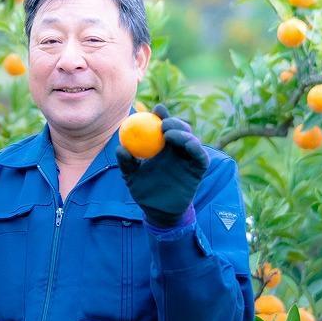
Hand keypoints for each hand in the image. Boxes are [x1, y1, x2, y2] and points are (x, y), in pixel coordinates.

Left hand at [115, 104, 208, 227]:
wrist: (157, 211)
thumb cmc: (143, 189)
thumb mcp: (130, 175)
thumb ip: (126, 162)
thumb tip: (120, 148)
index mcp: (161, 146)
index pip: (164, 126)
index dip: (162, 115)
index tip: (156, 109)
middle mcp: (176, 150)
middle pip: (180, 129)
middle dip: (173, 121)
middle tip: (162, 123)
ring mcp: (188, 159)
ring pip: (191, 139)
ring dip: (182, 132)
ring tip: (168, 133)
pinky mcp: (197, 170)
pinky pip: (201, 157)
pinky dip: (196, 148)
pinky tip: (188, 143)